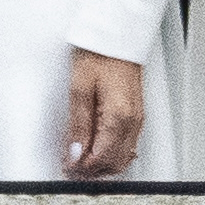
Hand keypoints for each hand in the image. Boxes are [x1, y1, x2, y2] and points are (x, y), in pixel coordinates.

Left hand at [63, 47, 143, 178]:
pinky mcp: (136, 114)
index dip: (82, 167)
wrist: (116, 34)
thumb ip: (78, 125)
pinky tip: (96, 147)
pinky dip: (112, 152)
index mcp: (119, 117)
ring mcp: (137, 119)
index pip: (102, 157)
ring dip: (102, 163)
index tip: (67, 167)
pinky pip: (127, 144)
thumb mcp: (79, 88)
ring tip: (80, 159)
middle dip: (93, 170)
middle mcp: (133, 122)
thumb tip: (75, 153)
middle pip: (115, 162)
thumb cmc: (98, 54)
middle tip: (71, 167)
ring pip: (123, 156)